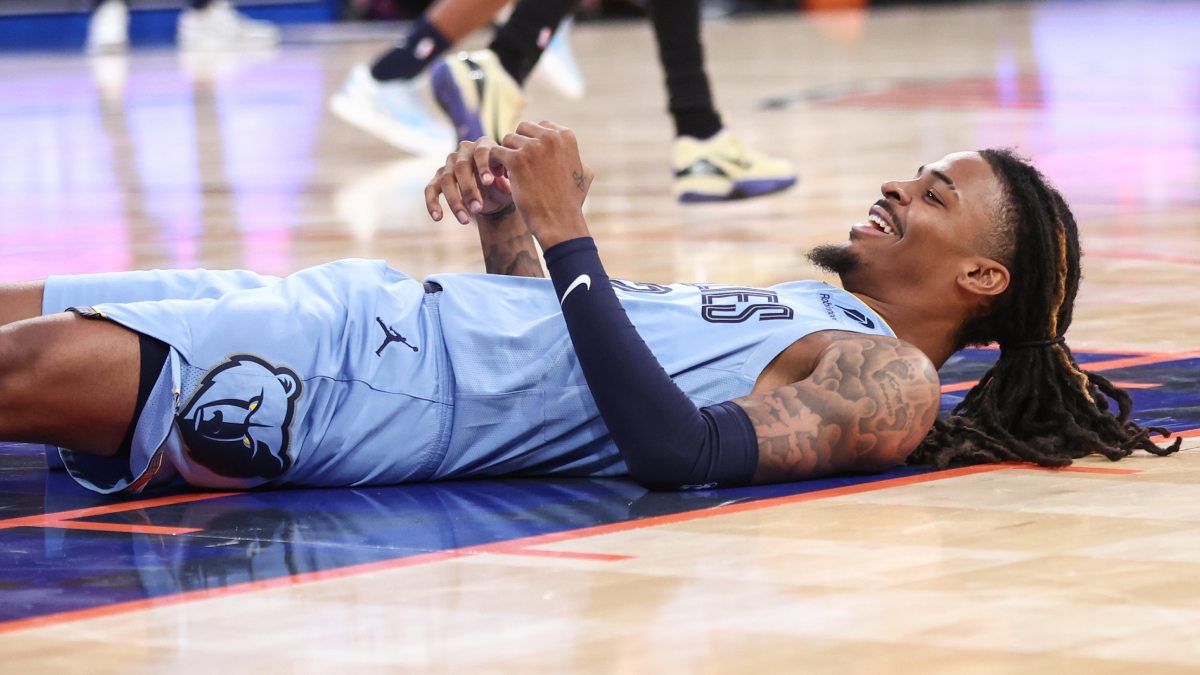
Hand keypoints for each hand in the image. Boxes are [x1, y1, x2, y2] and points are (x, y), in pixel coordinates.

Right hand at [425, 138, 513, 224]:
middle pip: (461, 167)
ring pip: (446, 180)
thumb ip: (508, 182)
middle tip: (478, 208)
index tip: (489, 182)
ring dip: (455, 202)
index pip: (481, 151)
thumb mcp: (510, 183)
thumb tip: (504, 185)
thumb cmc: (503, 185)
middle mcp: (463, 151)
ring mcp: (449, 164)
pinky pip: (430, 189)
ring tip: (465, 220)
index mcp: (483, 146)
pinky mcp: (438, 178)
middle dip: (469, 189)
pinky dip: (432, 203)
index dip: (483, 166)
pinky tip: (438, 217)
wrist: (494, 195)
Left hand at [489, 121, 594, 248]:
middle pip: (522, 129)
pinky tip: (499, 177)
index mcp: (565, 136)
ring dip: (505, 155)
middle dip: (518, 145)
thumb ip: (574, 156)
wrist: (559, 222)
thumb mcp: (583, 174)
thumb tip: (569, 147)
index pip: (540, 126)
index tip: (531, 159)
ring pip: (507, 140)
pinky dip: (493, 164)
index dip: (532, 142)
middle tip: (517, 165)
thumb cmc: (570, 202)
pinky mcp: (516, 161)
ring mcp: (532, 148)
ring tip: (508, 174)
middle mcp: (550, 137)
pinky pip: (495, 152)